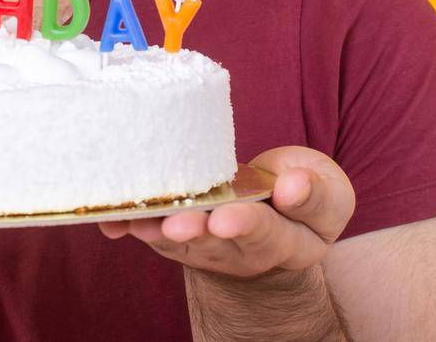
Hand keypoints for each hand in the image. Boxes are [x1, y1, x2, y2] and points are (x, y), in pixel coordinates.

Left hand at [97, 146, 355, 277]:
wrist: (270, 217)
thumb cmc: (300, 197)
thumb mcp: (327, 194)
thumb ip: (316, 194)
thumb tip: (292, 184)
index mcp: (286, 242)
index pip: (268, 235)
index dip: (248, 225)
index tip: (228, 216)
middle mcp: (240, 251)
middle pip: (216, 243)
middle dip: (196, 230)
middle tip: (180, 222)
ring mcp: (203, 245)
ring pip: (176, 240)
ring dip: (155, 228)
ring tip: (138, 219)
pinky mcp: (174, 233)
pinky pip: (149, 229)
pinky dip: (128, 224)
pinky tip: (108, 219)